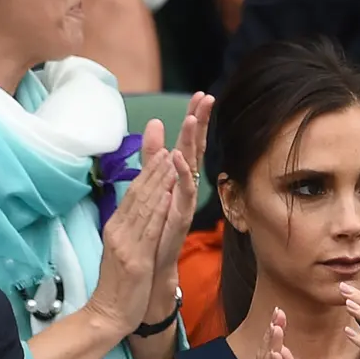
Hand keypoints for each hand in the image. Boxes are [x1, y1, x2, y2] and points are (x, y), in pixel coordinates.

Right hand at [85, 148, 176, 333]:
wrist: (108, 314)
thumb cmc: (118, 286)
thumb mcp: (122, 251)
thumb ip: (130, 229)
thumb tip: (140, 209)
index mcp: (115, 228)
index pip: (132, 195)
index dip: (147, 173)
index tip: (161, 154)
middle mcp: (117, 232)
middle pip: (137, 196)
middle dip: (154, 171)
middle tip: (169, 148)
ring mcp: (125, 245)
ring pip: (144, 208)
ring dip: (159, 184)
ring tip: (171, 164)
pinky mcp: (136, 261)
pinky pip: (149, 232)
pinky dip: (159, 211)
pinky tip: (168, 196)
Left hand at [143, 91, 213, 277]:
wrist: (153, 263)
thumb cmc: (156, 224)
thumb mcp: (152, 181)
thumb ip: (152, 154)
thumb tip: (155, 122)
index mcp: (178, 174)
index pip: (188, 141)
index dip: (195, 118)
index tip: (201, 95)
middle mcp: (186, 184)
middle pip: (195, 147)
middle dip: (200, 123)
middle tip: (207, 98)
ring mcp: (184, 199)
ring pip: (191, 165)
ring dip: (192, 142)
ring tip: (193, 119)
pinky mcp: (179, 214)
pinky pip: (182, 191)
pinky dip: (181, 174)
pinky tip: (177, 157)